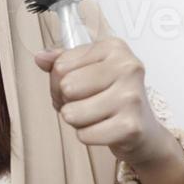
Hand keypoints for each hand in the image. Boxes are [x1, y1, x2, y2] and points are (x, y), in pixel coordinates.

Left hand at [30, 36, 177, 168]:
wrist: (143, 129)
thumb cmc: (111, 94)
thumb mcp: (88, 69)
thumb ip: (62, 60)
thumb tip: (40, 58)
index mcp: (114, 47)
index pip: (60, 65)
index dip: (58, 81)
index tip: (78, 86)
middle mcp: (127, 67)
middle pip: (66, 87)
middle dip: (66, 100)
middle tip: (84, 103)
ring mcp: (131, 97)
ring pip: (72, 113)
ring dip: (76, 120)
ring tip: (93, 116)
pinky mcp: (131, 126)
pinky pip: (84, 135)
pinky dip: (87, 136)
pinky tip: (103, 128)